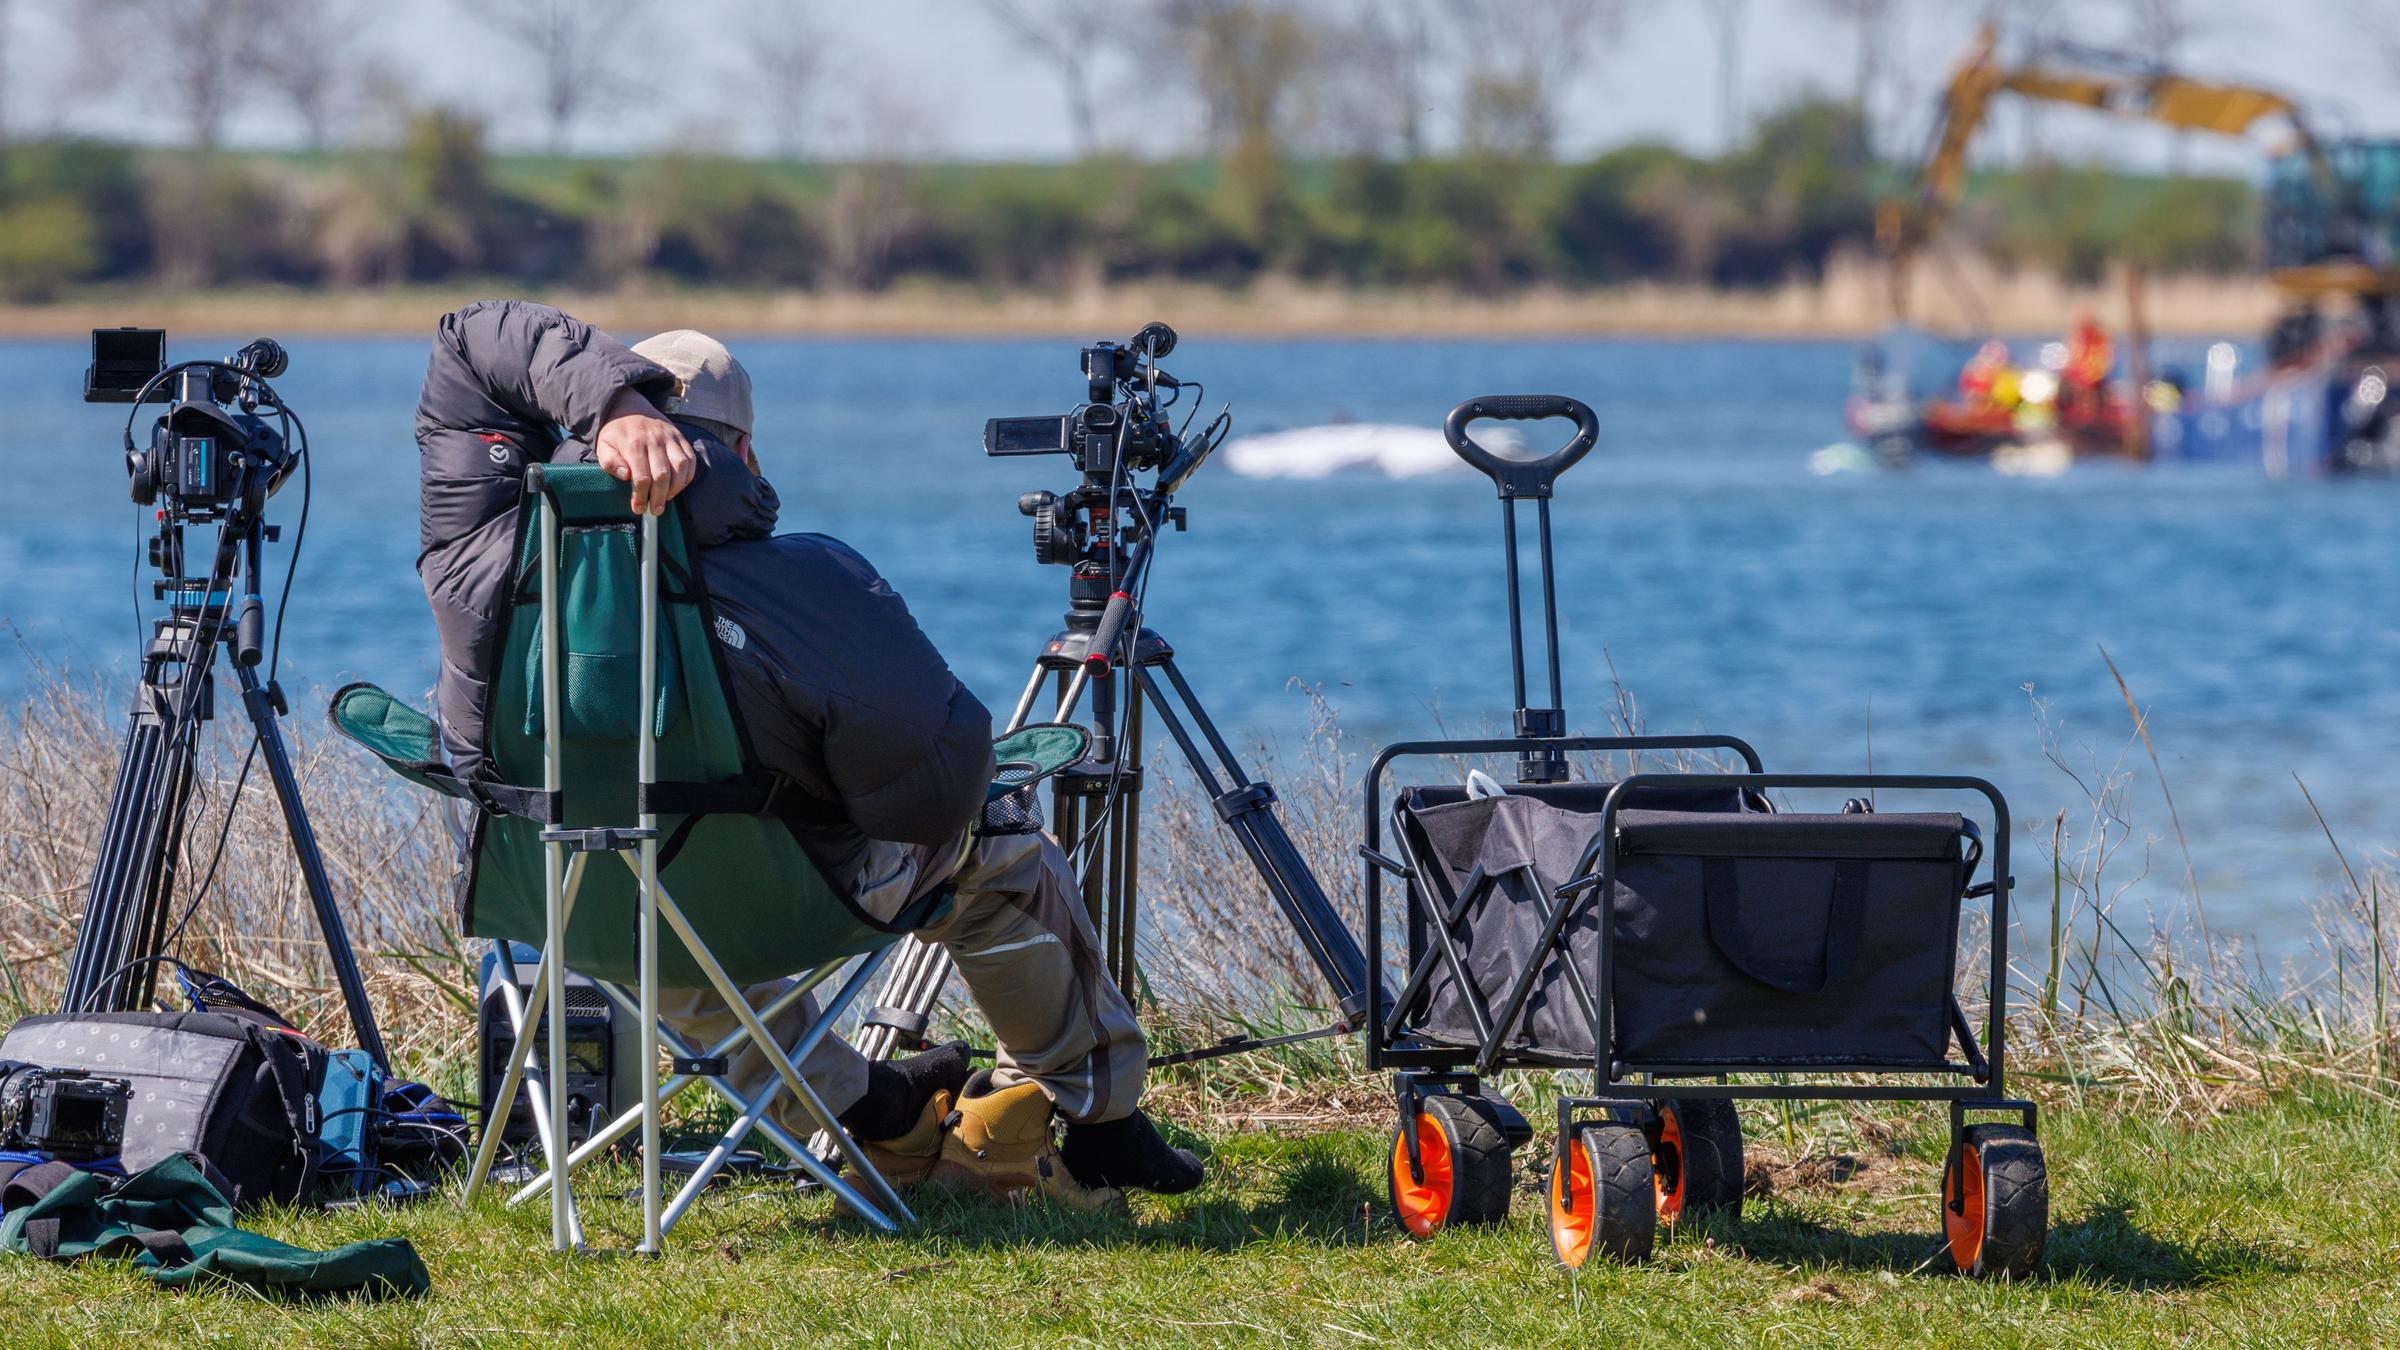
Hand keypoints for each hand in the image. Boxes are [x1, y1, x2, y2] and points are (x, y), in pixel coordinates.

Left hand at [594, 388, 695, 514]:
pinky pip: (690, 459)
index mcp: (633, 443)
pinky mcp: (680, 437)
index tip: (639, 508)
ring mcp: (670, 437)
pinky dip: (688, 476)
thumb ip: (610, 462)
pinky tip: (679, 485)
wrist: (629, 407)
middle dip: (659, 497)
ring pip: (681, 467)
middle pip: (663, 475)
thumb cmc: (616, 433)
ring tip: (667, 498)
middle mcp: (654, 439)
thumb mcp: (603, 446)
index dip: (641, 497)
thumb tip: (626, 475)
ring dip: (676, 488)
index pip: (642, 477)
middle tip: (655, 510)